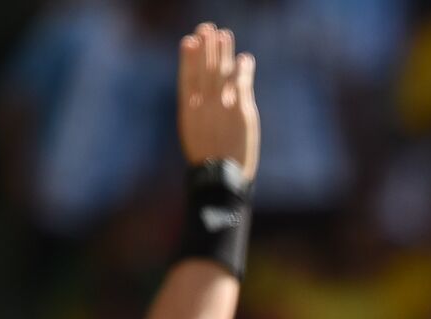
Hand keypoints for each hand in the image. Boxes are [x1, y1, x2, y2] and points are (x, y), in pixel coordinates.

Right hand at [178, 24, 258, 179]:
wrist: (221, 178)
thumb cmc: (208, 161)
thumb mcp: (193, 134)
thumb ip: (196, 111)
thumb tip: (197, 95)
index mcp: (188, 111)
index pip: (187, 77)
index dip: (188, 57)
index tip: (189, 40)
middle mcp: (204, 105)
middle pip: (205, 69)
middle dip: (206, 48)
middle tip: (207, 29)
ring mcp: (222, 106)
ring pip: (221, 72)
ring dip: (223, 52)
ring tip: (224, 35)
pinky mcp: (241, 111)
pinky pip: (241, 83)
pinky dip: (242, 69)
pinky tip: (243, 58)